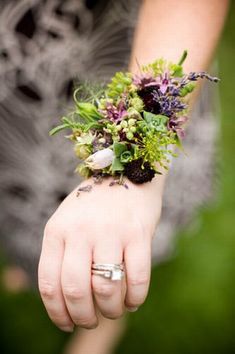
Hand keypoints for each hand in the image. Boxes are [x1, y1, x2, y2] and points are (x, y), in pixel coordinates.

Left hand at [38, 174, 164, 331]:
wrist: (125, 174)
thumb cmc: (94, 206)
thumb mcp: (66, 221)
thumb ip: (61, 253)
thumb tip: (64, 300)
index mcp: (57, 230)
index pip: (49, 283)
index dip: (57, 313)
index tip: (66, 323)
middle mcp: (81, 231)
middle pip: (76, 291)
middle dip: (84, 317)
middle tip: (91, 321)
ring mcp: (110, 231)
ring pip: (106, 288)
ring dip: (111, 311)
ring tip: (113, 311)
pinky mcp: (138, 232)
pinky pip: (138, 278)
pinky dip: (135, 298)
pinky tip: (132, 301)